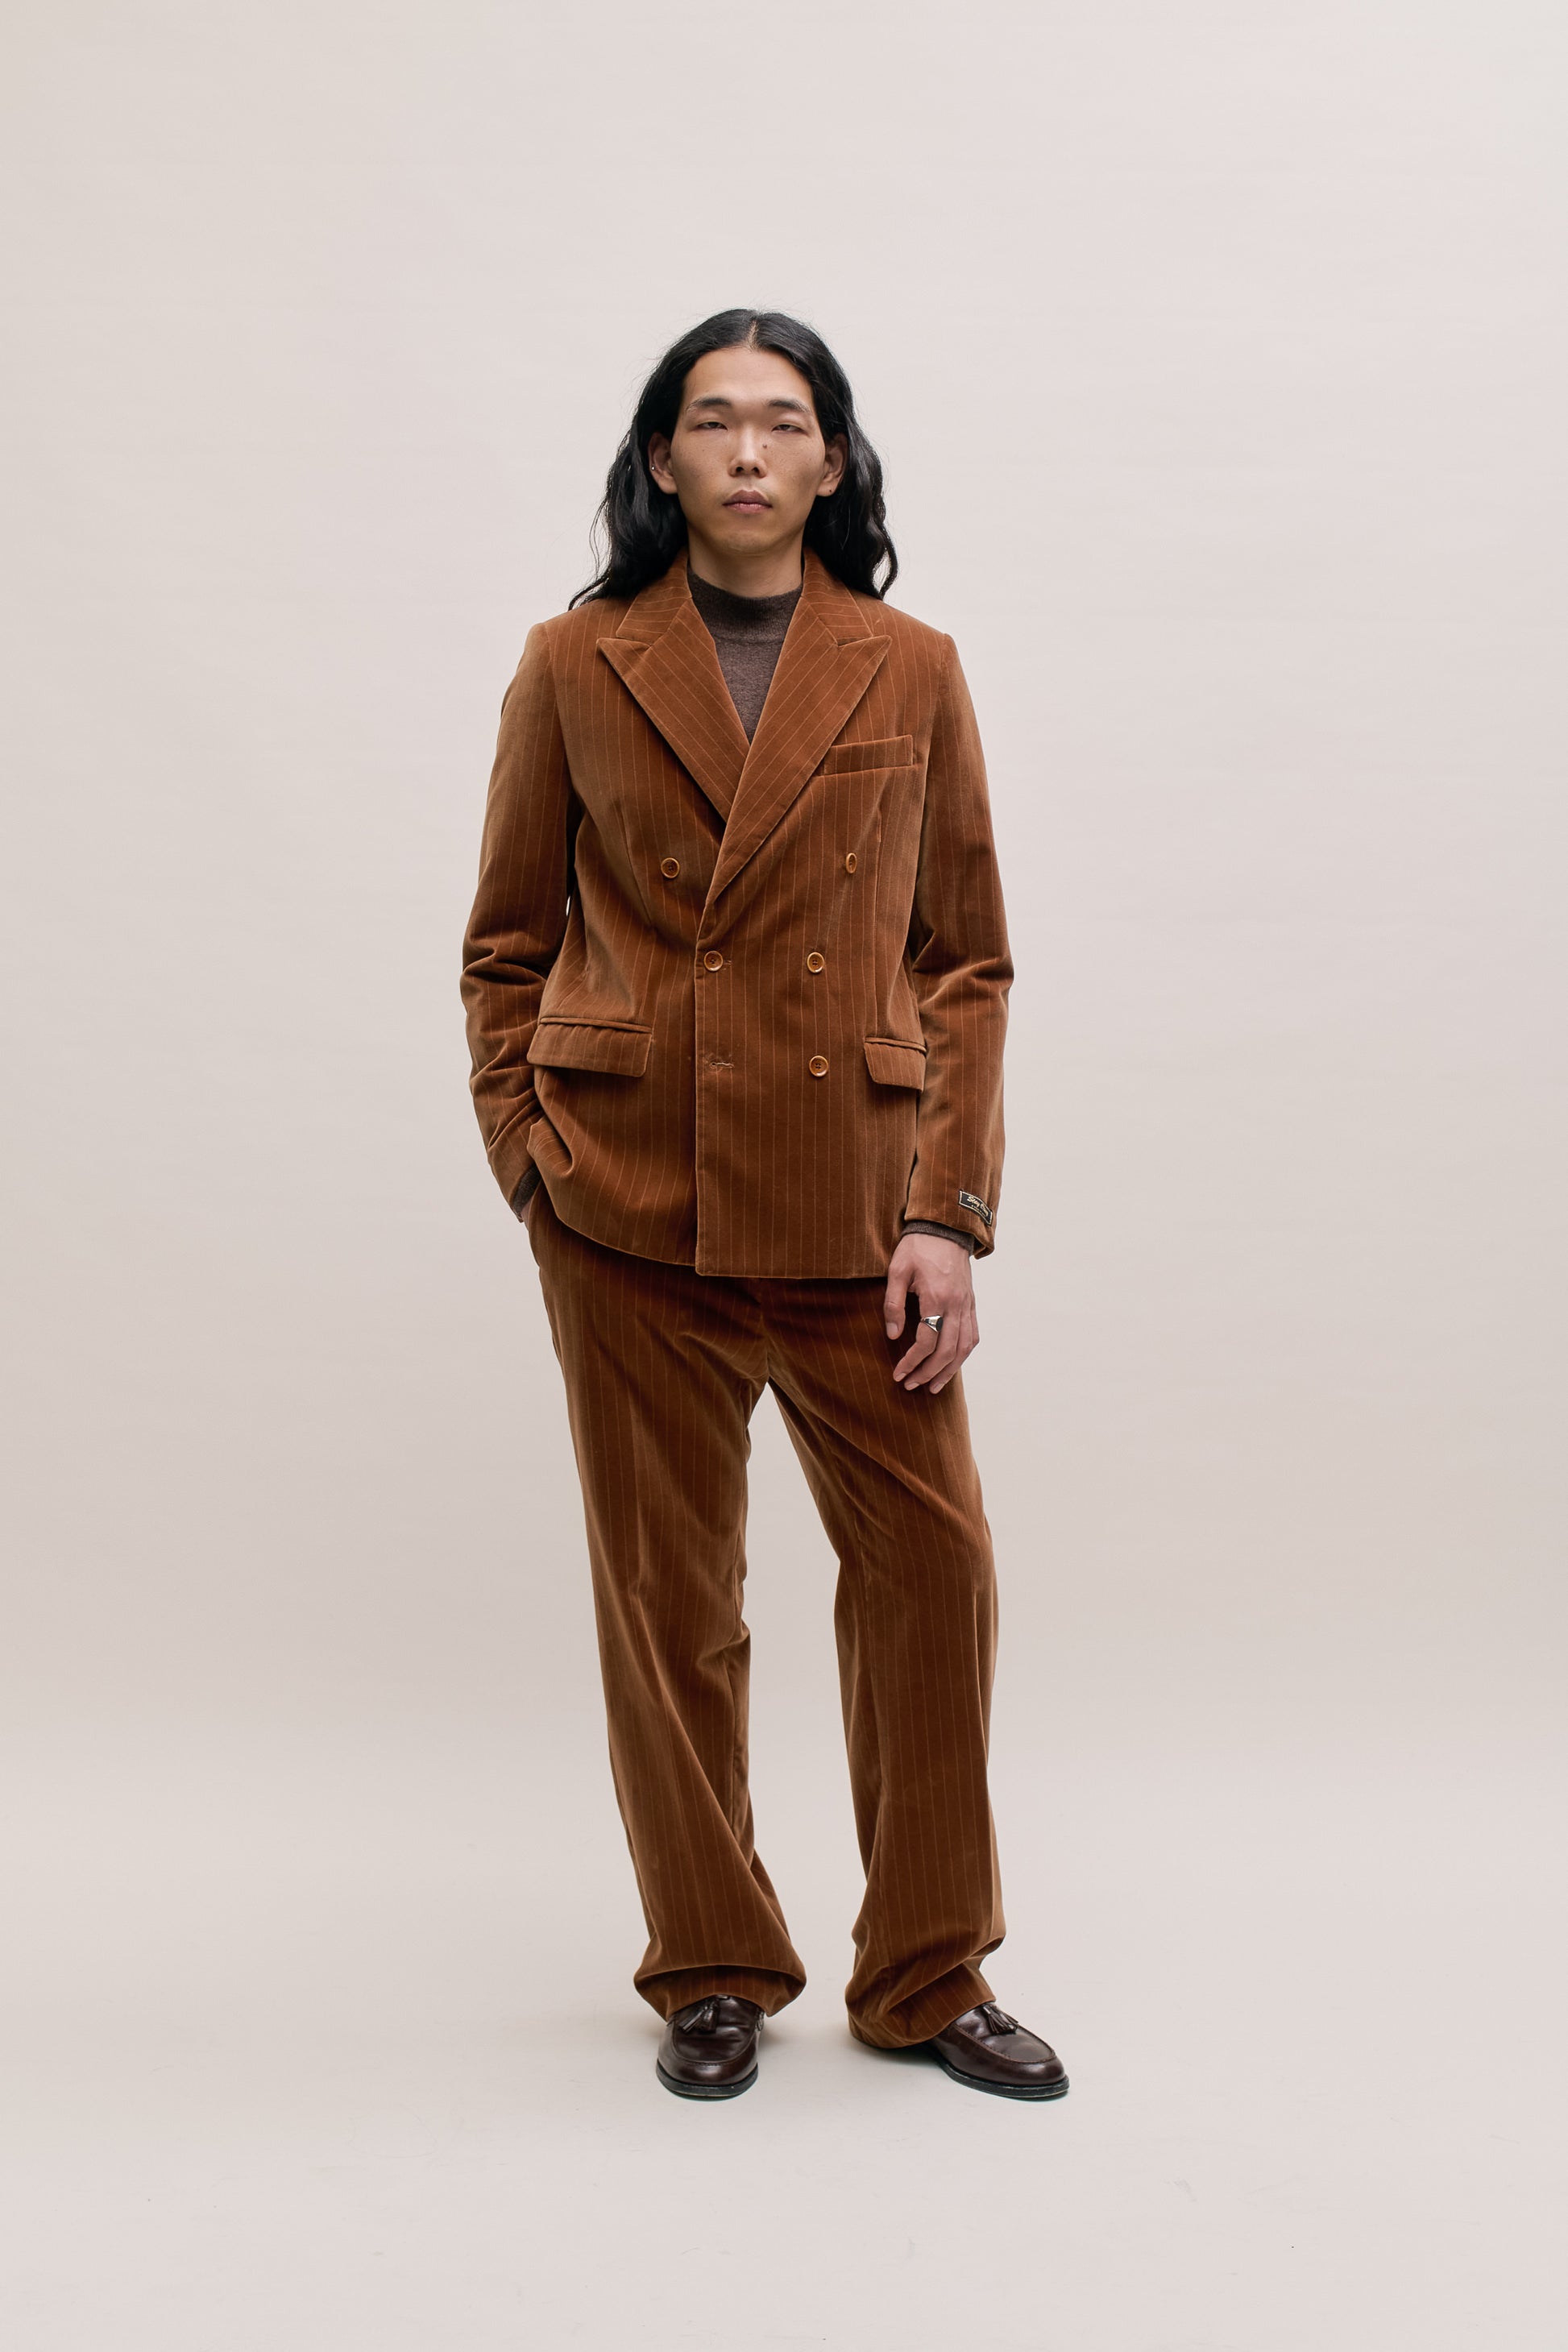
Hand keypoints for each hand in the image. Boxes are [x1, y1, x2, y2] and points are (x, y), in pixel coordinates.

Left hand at [883, 1232, 978, 1394]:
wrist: (946, 1228)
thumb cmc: (917, 1248)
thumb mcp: (896, 1270)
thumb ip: (893, 1304)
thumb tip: (893, 1335)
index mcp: (937, 1298)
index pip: (926, 1341)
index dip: (911, 1361)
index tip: (898, 1373)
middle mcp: (957, 1305)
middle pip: (947, 1351)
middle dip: (929, 1373)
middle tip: (912, 1386)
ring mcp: (967, 1305)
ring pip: (965, 1347)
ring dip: (950, 1370)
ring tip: (934, 1386)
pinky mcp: (971, 1303)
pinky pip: (973, 1335)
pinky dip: (963, 1354)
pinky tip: (952, 1364)